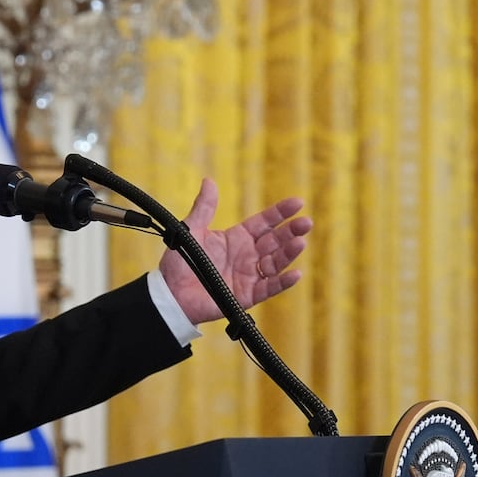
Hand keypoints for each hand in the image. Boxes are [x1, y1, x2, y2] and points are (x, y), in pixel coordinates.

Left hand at [158, 178, 312, 324]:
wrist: (171, 294)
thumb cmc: (179, 262)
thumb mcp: (192, 230)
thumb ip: (204, 208)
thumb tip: (209, 181)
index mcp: (237, 238)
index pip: (265, 222)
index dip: (280, 213)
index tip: (298, 202)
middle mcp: (247, 256)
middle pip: (275, 241)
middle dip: (291, 231)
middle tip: (306, 222)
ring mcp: (249, 275)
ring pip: (276, 263)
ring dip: (289, 253)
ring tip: (300, 243)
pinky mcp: (247, 295)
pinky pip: (269, 288)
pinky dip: (283, 282)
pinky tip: (295, 273)